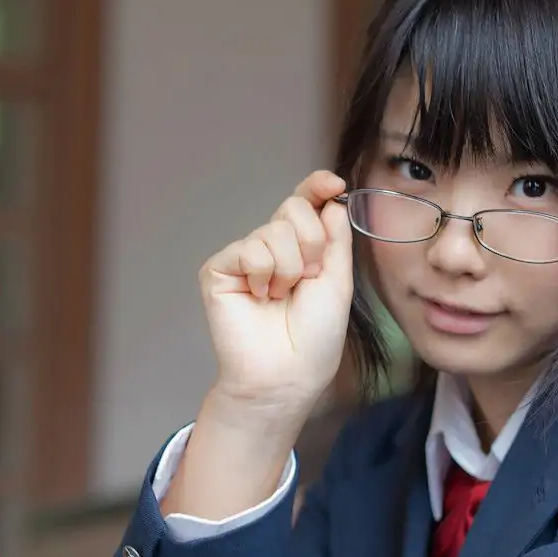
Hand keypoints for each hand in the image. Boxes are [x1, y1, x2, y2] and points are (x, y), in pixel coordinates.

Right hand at [199, 170, 353, 427]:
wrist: (286, 373)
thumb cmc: (314, 337)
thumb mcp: (337, 282)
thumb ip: (335, 240)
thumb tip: (331, 201)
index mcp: (301, 248)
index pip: (305, 204)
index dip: (317, 187)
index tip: (334, 183)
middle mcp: (271, 247)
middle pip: (293, 208)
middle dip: (311, 243)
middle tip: (306, 280)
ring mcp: (244, 257)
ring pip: (273, 230)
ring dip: (289, 267)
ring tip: (281, 297)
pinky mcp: (220, 268)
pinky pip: (249, 248)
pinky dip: (264, 274)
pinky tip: (260, 297)